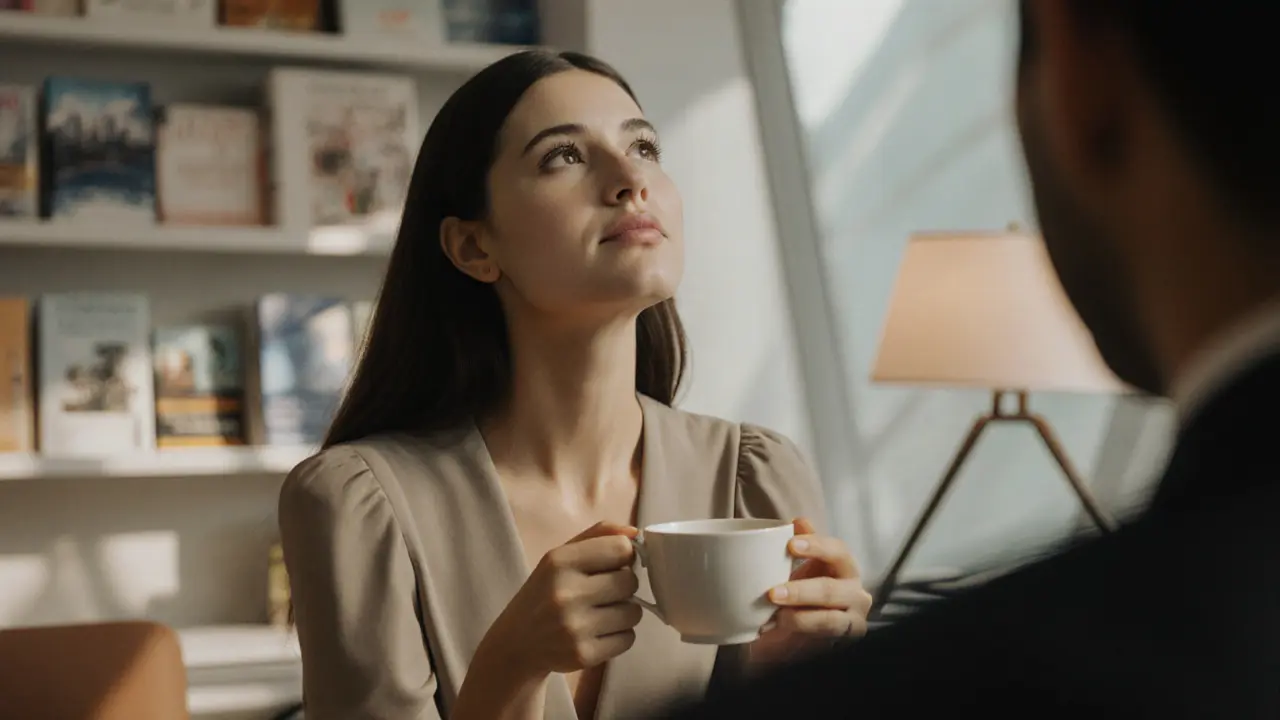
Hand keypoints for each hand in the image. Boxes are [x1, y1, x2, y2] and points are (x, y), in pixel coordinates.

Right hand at [479, 521, 643, 677]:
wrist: (517, 644)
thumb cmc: (545, 593)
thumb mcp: (561, 557)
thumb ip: (599, 535)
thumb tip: (635, 532)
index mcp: (559, 562)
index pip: (620, 548)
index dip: (624, 555)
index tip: (614, 564)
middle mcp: (565, 593)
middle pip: (630, 581)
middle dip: (624, 586)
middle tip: (605, 592)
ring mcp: (574, 627)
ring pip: (634, 612)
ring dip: (624, 613)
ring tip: (601, 614)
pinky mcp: (584, 655)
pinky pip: (628, 639)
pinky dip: (619, 636)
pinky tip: (598, 633)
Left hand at [749, 517, 872, 667]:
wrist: (797, 633)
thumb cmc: (802, 593)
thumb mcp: (799, 566)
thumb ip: (801, 543)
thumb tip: (799, 521)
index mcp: (844, 567)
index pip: (838, 551)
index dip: (816, 546)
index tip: (790, 544)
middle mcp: (855, 592)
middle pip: (831, 589)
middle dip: (800, 591)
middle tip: (772, 593)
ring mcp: (854, 619)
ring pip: (829, 619)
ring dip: (798, 618)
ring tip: (774, 617)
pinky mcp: (845, 641)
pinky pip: (823, 639)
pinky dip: (800, 634)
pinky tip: (778, 629)